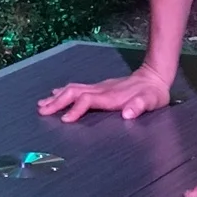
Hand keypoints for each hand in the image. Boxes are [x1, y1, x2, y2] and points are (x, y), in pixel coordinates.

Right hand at [38, 65, 172, 123]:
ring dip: (57, 97)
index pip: (87, 100)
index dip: (75, 109)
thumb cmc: (152, 94)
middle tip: (42, 110)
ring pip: (73, 89)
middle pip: (74, 93)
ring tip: (42, 104)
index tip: (64, 120)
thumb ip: (139, 106)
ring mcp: (99, 87)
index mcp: (110, 96)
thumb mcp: (151, 101)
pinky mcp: (100, 87)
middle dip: (57, 102)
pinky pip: (77, 88)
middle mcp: (101, 90)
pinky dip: (64, 92)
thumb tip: (127, 114)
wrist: (154, 76)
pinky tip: (56, 93)